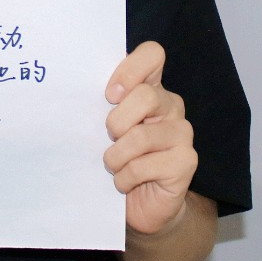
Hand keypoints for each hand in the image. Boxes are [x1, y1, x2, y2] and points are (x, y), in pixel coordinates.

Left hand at [104, 41, 197, 236]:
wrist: (140, 205)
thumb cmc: (118, 159)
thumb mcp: (105, 127)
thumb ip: (101, 105)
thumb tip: (75, 91)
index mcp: (150, 88)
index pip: (152, 54)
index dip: (130, 70)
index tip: (110, 95)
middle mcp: (171, 105)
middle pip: (146, 95)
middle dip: (116, 122)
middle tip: (109, 138)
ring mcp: (182, 133)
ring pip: (141, 135)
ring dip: (116, 156)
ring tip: (113, 165)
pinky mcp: (186, 161)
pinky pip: (144, 165)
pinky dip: (125, 177)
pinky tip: (125, 183)